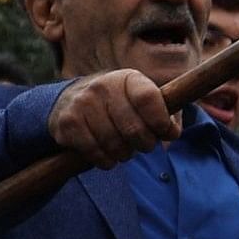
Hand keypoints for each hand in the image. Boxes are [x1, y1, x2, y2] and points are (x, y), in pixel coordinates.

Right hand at [49, 69, 180, 167]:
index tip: (163, 131)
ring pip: (114, 144)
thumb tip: (170, 132)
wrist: (74, 101)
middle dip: (144, 144)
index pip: (148, 99)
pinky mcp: (67, 122)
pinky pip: (94, 152)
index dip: (160, 121)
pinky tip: (107, 154)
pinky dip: (106, 160)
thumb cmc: (122, 106)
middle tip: (143, 144)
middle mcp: (102, 86)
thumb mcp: (145, 102)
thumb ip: (166, 115)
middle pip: (133, 129)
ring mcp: (82, 103)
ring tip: (124, 148)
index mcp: (128, 78)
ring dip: (124, 154)